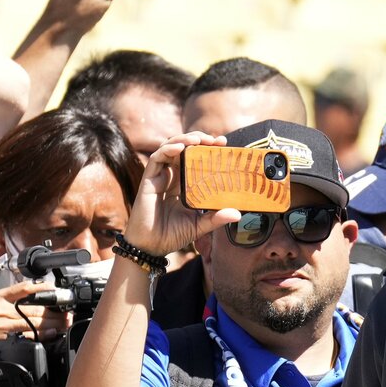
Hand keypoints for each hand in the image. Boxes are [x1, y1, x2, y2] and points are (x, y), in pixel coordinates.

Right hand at [0, 280, 67, 377]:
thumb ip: (10, 303)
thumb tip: (37, 299)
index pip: (24, 288)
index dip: (43, 287)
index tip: (56, 289)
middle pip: (34, 307)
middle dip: (54, 311)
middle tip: (67, 314)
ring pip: (33, 321)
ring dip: (52, 323)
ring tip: (64, 324)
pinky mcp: (1, 336)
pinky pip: (26, 334)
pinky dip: (41, 334)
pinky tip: (50, 334)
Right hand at [124, 132, 240, 255]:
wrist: (151, 248)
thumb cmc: (172, 235)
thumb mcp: (199, 225)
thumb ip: (216, 218)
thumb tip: (237, 214)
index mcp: (184, 185)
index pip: (196, 160)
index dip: (208, 150)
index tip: (223, 145)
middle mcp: (172, 178)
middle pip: (184, 149)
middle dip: (199, 140)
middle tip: (216, 140)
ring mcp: (160, 177)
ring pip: (170, 148)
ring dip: (184, 139)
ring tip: (199, 139)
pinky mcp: (148, 180)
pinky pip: (157, 159)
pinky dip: (168, 149)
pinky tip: (180, 147)